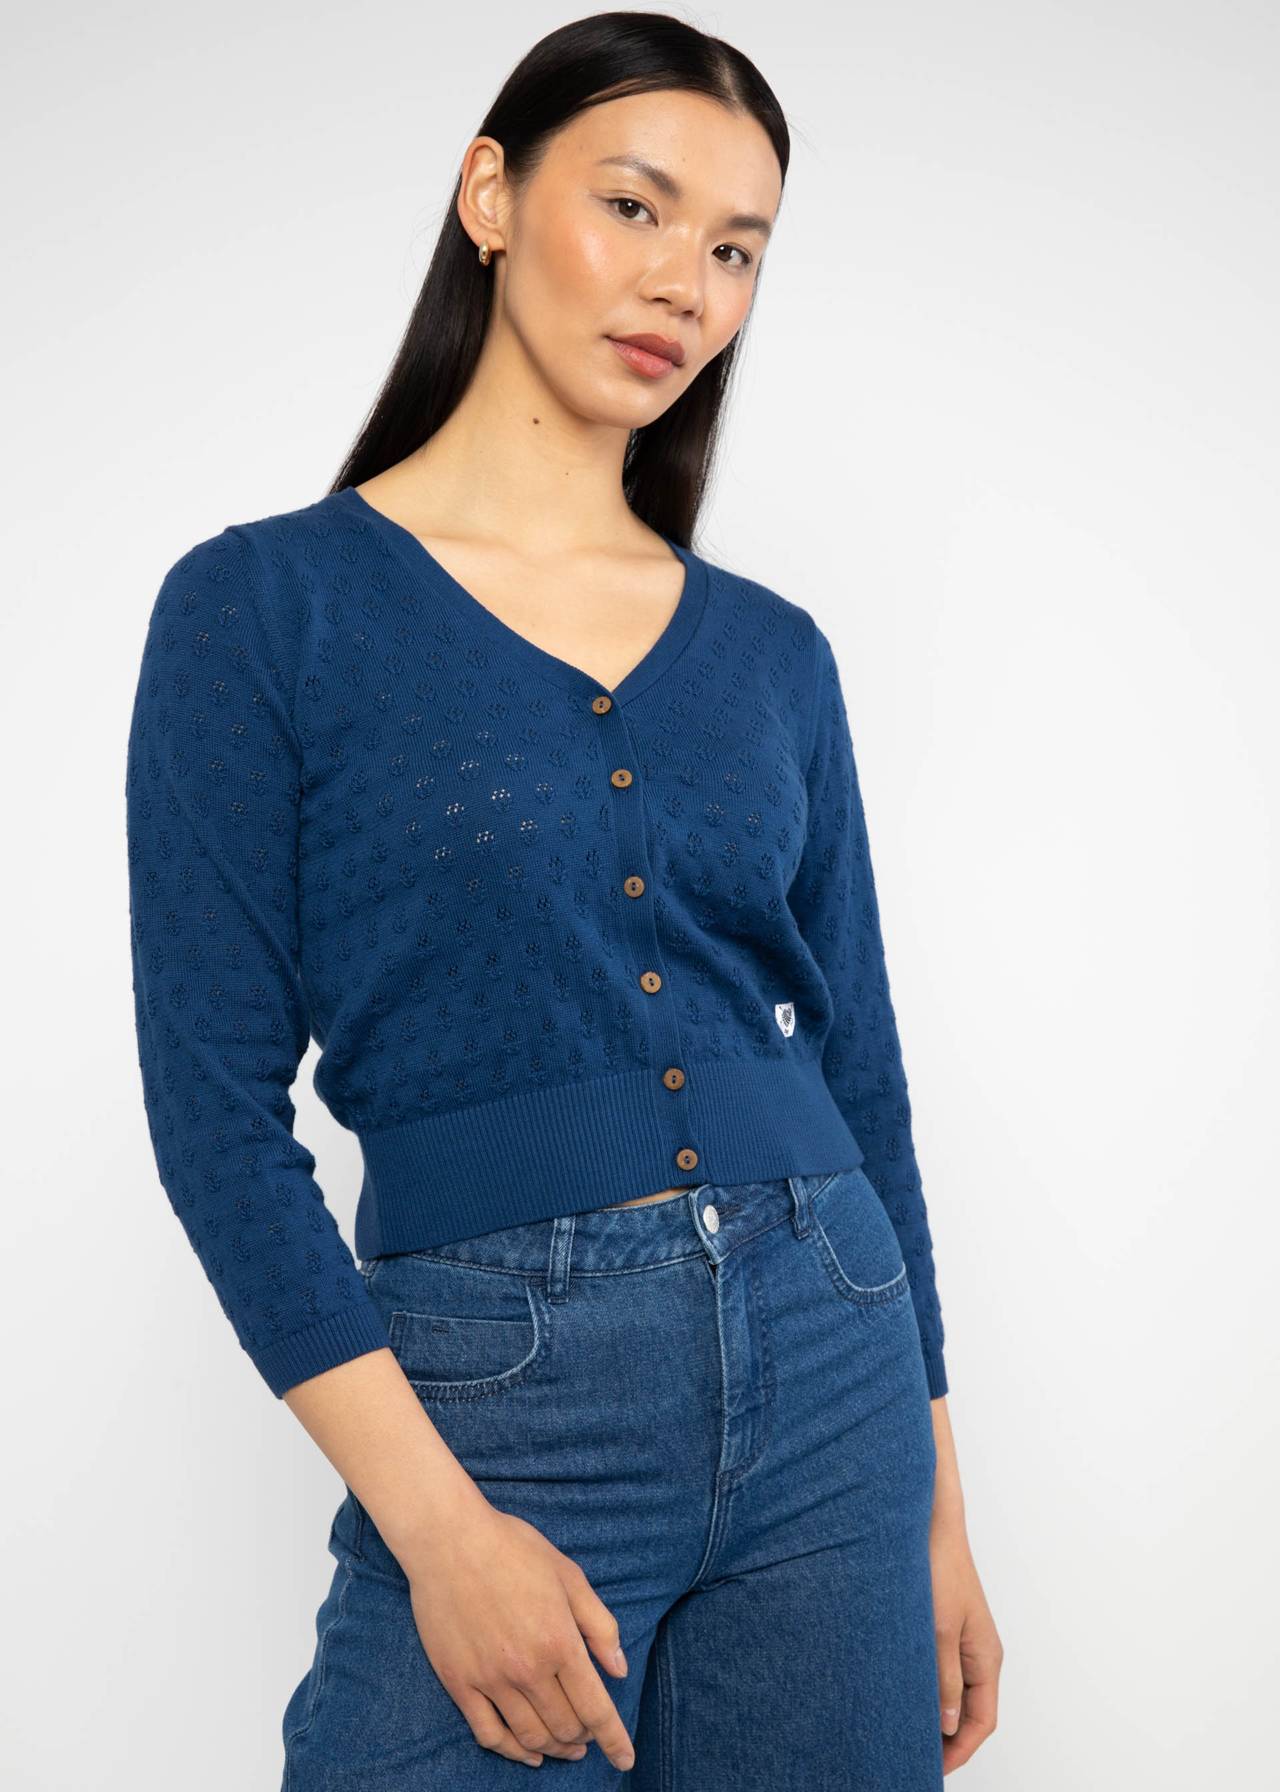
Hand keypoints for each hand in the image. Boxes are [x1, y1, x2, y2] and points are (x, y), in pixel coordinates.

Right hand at [401, 1495, 635, 1771]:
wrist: (449, 1540)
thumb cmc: (513, 1549)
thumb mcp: (569, 1576)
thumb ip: (599, 1626)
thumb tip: (619, 1670)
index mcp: (560, 1641)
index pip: (596, 1709)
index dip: (615, 1741)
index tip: (625, 1760)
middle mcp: (527, 1669)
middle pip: (566, 1727)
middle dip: (585, 1739)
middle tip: (590, 1735)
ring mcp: (490, 1679)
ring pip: (530, 1736)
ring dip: (554, 1748)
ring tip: (565, 1747)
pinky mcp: (459, 1682)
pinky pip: (489, 1734)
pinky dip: (512, 1751)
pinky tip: (527, 1752)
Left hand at [929, 1509, 1002, 1771]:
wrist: (929, 1521)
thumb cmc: (937, 1567)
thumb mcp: (938, 1630)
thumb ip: (944, 1678)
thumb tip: (948, 1724)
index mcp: (986, 1657)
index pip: (983, 1721)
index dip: (960, 1750)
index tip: (931, 1768)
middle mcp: (979, 1652)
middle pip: (970, 1712)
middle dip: (947, 1739)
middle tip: (913, 1755)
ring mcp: (962, 1639)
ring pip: (954, 1691)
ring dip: (935, 1713)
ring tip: (904, 1730)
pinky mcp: (944, 1626)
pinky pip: (941, 1669)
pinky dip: (927, 1688)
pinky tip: (902, 1691)